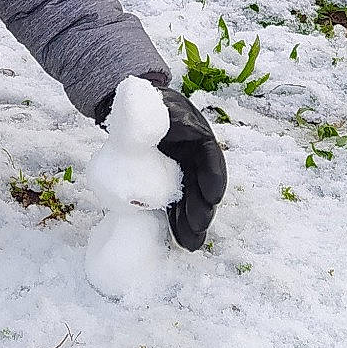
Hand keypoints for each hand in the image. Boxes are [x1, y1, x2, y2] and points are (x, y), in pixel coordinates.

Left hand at [94, 77, 227, 250]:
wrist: (133, 114)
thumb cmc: (147, 106)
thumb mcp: (156, 103)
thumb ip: (162, 112)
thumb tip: (169, 121)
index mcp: (196, 134)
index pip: (210, 156)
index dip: (213, 176)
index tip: (213, 195)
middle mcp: (195, 155)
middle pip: (203, 183)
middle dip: (203, 207)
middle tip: (198, 227)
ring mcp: (183, 170)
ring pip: (192, 199)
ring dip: (192, 222)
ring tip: (190, 244)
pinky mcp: (169, 184)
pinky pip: (176, 203)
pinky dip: (177, 221)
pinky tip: (179, 239)